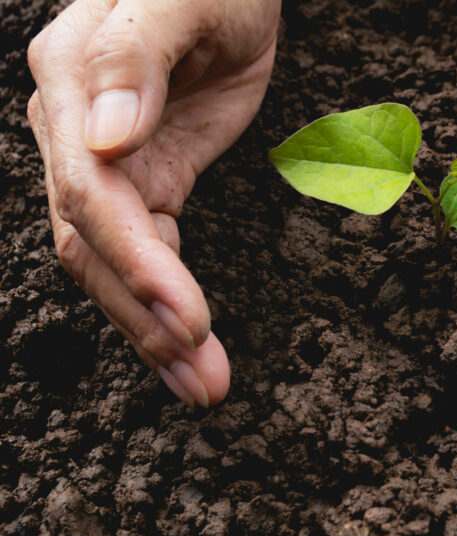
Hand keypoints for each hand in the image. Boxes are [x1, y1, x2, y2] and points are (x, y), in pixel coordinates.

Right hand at [27, 0, 281, 405]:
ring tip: (204, 384)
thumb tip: (105, 136)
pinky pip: (145, 250)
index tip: (188, 318)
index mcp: (76, 81)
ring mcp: (107, 161)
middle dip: (148, 319)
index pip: (93, 196)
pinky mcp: (146, 178)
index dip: (138, 265)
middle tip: (203, 379)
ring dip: (156, 329)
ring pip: (116, 263)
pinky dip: (166, 299)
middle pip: (97, 246)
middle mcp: (78, 131)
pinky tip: (189, 344)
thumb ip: (137, 55)